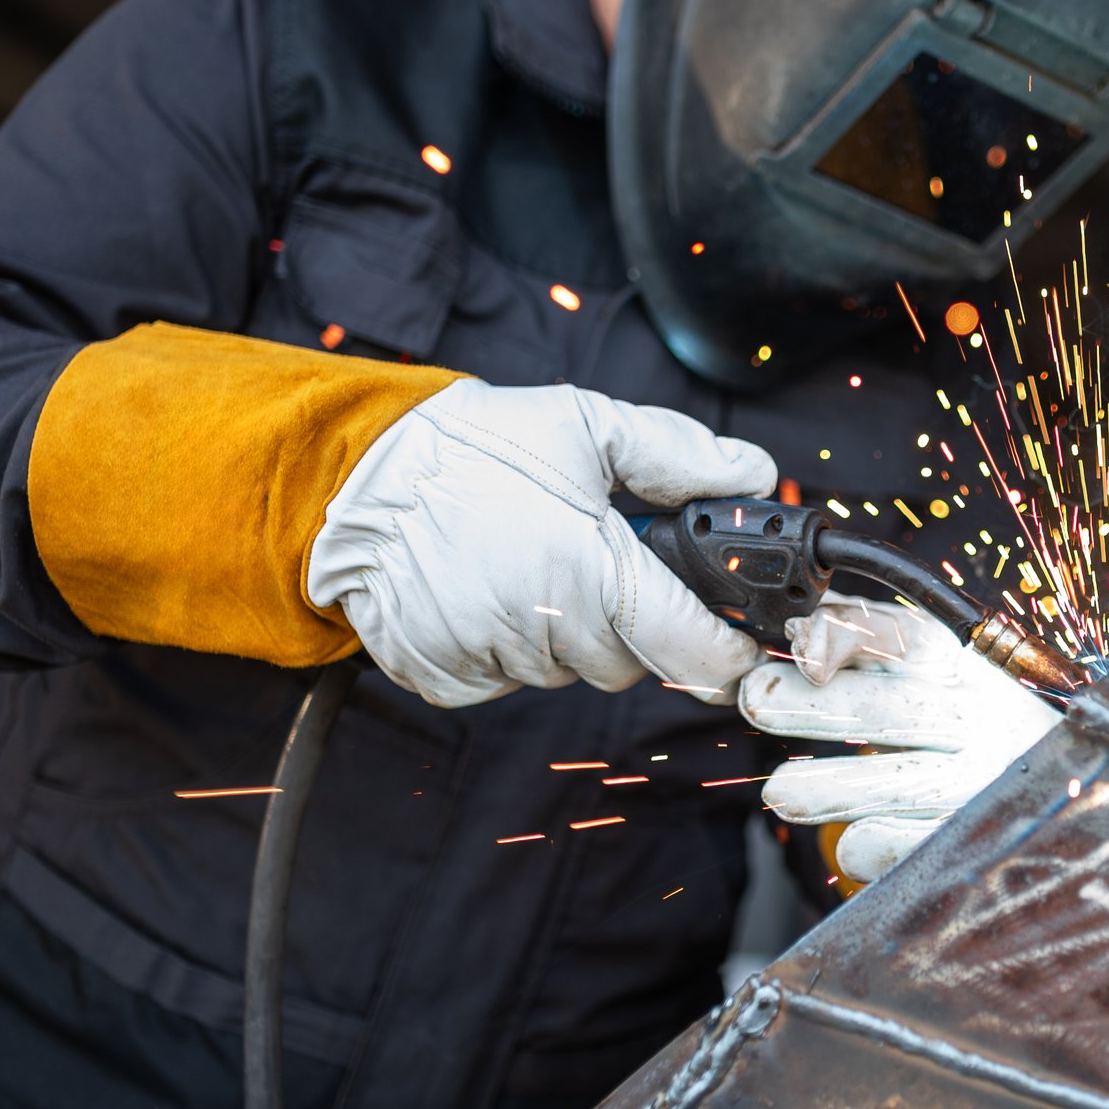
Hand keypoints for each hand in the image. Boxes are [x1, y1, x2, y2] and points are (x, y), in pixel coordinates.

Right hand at [307, 380, 775, 706]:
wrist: (355, 476)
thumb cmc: (474, 448)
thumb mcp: (586, 427)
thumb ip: (680, 458)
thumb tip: (753, 476)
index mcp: (592, 571)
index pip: (692, 649)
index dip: (725, 651)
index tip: (736, 645)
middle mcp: (544, 626)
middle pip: (627, 663)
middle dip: (626, 623)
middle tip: (593, 565)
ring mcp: (490, 658)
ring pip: (563, 672)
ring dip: (561, 633)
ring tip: (524, 565)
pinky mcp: (444, 677)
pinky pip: (502, 681)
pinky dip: (503, 648)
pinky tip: (483, 592)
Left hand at [737, 595, 1059, 883]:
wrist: (1081, 795)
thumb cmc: (987, 730)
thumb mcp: (945, 676)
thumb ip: (876, 650)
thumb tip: (803, 630)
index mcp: (967, 671)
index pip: (905, 640)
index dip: (848, 636)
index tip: (801, 643)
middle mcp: (981, 722)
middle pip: (890, 708)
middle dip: (816, 704)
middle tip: (757, 699)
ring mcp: (983, 785)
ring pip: (900, 784)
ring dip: (832, 787)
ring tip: (779, 793)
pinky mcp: (980, 841)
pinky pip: (915, 849)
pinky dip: (875, 846)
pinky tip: (848, 842)